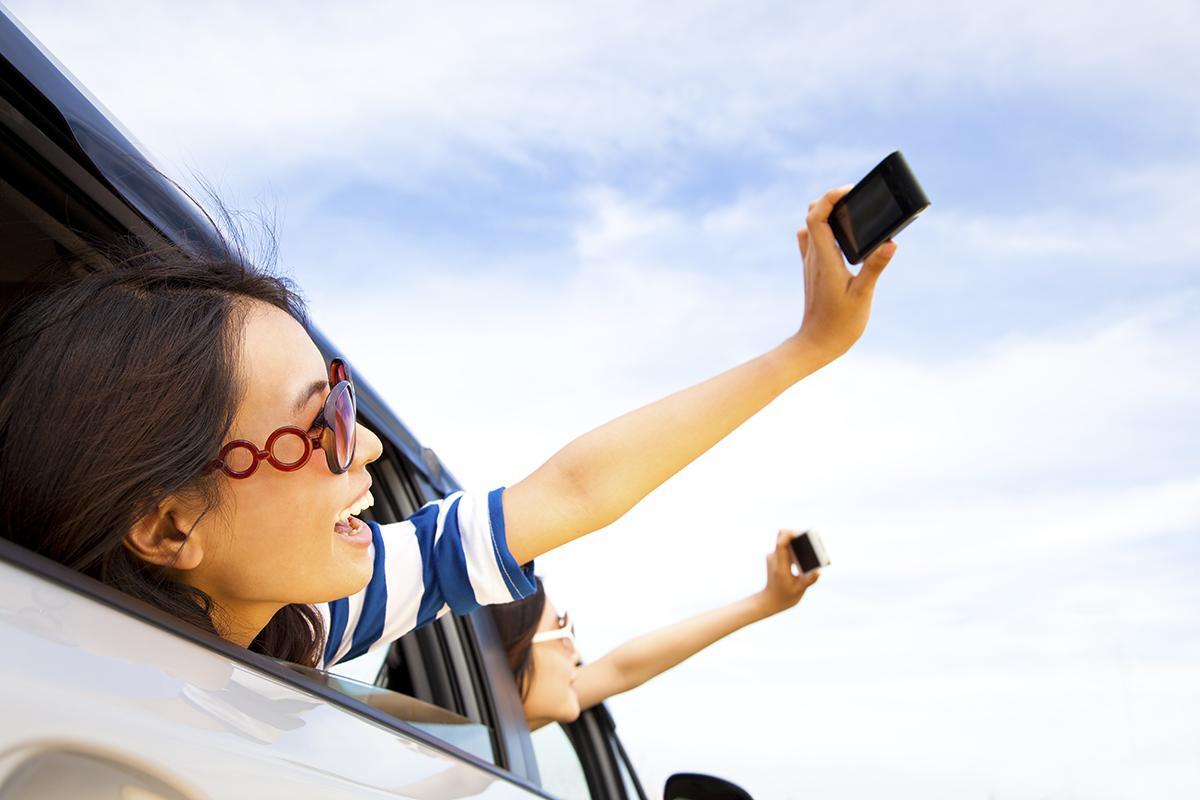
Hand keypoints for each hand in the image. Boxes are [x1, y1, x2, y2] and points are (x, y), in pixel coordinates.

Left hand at [754, 529, 819, 616]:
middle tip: (809, 539)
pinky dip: (795, 547)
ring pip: (784, 541)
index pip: (781, 545)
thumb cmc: (785, 596)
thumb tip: (818, 571)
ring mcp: (774, 557)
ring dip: (797, 541)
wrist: (771, 600)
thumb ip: (809, 580)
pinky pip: (785, 547)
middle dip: (796, 535)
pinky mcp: (776, 557)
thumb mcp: (799, 590)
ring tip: (810, 547)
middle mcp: (775, 558)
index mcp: (780, 566)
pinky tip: (804, 555)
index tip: (799, 533)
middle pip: (782, 537)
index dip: (789, 535)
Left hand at [792, 186, 896, 364]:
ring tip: (850, 213)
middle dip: (830, 200)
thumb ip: (875, 268)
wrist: (817, 344)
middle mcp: (813, 257)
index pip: (816, 216)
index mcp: (824, 259)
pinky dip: (824, 229)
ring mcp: (810, 263)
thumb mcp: (862, 295)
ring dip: (826, 213)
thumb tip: (890, 243)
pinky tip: (844, 238)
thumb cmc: (840, 324)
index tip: (851, 190)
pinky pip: (812, 240)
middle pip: (811, 215)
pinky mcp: (813, 270)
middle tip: (854, 199)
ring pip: (810, 226)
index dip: (830, 197)